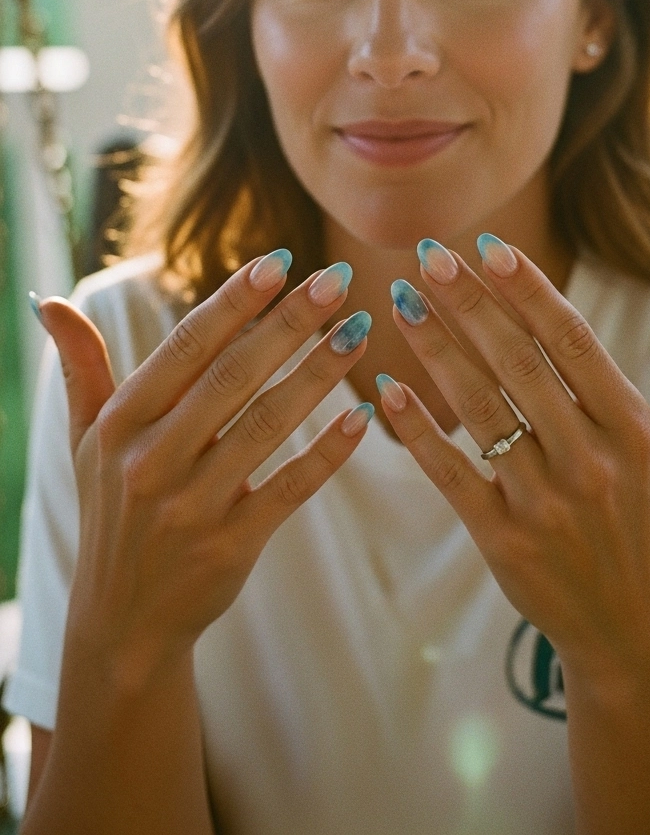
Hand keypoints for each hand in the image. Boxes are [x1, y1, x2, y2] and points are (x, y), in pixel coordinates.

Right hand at [36, 253, 372, 685]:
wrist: (121, 623)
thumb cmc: (112, 510)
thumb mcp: (85, 440)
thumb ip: (81, 367)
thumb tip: (51, 302)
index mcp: (121, 424)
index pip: (185, 348)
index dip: (234, 302)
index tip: (280, 261)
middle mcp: (151, 461)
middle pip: (232, 377)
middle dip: (288, 323)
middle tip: (337, 278)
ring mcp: (190, 507)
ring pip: (266, 425)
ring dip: (318, 375)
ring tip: (357, 331)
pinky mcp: (229, 546)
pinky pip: (289, 489)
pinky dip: (327, 452)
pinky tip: (362, 416)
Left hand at [379, 236, 649, 678]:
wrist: (631, 632)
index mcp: (631, 431)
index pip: (574, 343)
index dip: (529, 292)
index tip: (489, 248)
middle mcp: (589, 461)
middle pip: (518, 365)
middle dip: (470, 305)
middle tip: (428, 256)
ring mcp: (545, 502)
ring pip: (481, 410)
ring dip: (436, 352)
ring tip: (400, 302)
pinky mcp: (504, 540)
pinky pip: (453, 475)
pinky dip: (419, 432)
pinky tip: (389, 391)